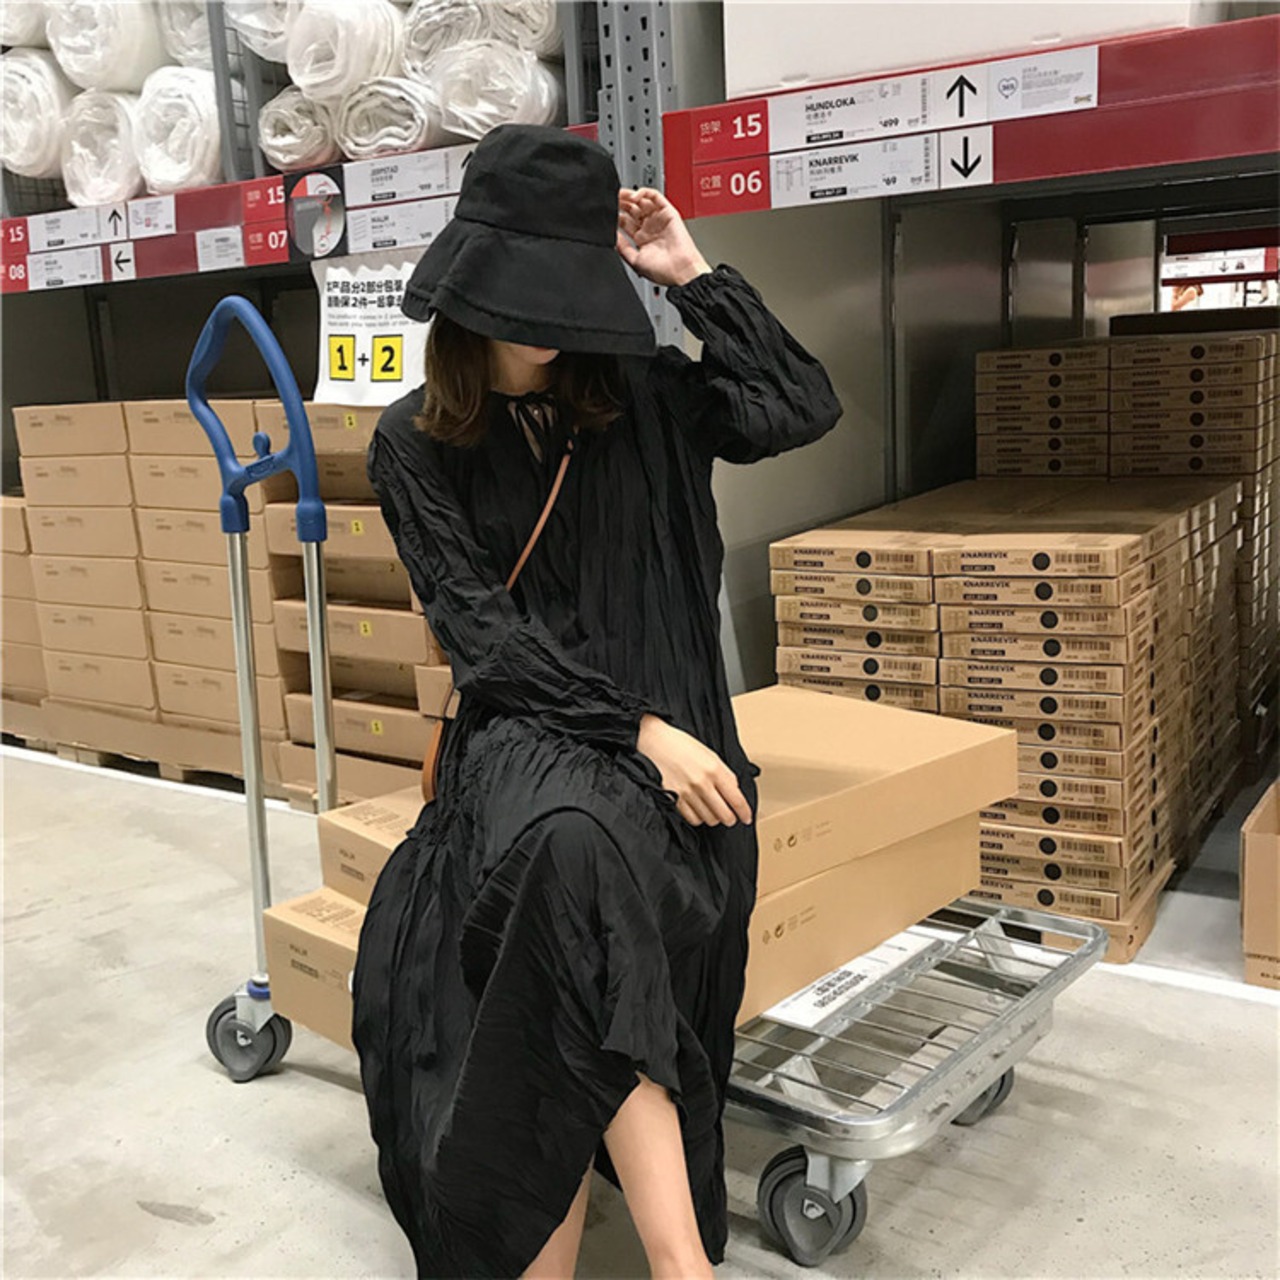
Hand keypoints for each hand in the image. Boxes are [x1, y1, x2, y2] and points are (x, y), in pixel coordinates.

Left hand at [616, 188, 712, 287]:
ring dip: (630, 196)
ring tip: (620, 195)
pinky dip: (644, 192)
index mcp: (642, 239)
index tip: (606, 213)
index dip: (615, 215)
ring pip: (642, 200)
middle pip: (632, 209)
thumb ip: (622, 247)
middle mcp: (650, 227)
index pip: (626, 221)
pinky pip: (655, 196)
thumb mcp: (635, 260)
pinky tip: (634, 196)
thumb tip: (612, 236)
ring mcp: (659, 219)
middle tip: (610, 199)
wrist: (680, 271)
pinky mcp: (668, 212)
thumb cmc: (662, 271)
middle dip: (621, 203)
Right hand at [637, 714, 752, 827]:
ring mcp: (687, 793)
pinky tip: (698, 809)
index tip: (747, 817)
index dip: (745, 812)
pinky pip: (693, 819)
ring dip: (714, 817)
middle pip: (725, 815)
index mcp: (714, 769)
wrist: (654, 742)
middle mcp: (702, 783)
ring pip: (710, 819)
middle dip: (730, 818)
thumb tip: (735, 793)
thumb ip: (724, 774)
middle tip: (730, 815)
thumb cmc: (681, 745)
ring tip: (711, 808)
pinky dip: (698, 818)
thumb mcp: (709, 754)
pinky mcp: (673, 800)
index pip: (736, 799)